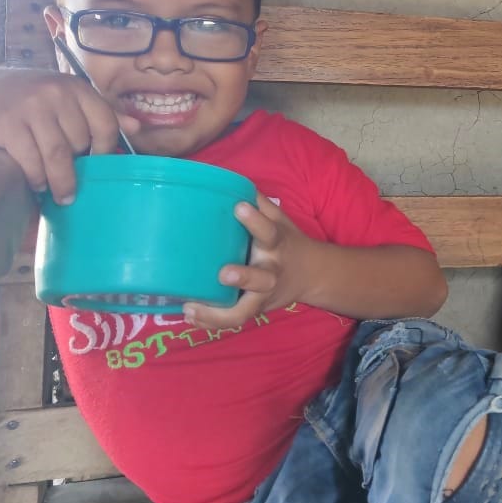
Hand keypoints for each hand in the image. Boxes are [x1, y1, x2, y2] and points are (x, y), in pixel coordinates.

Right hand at [0, 69, 137, 202]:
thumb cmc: (34, 99)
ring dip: (61, 182)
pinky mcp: (8, 123)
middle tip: (74, 182)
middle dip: (78, 165)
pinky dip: (37, 178)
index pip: (106, 123)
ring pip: (58, 155)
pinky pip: (31, 160)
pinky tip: (38, 185)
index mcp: (77, 88)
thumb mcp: (68, 98)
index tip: (98, 165)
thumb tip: (137, 127)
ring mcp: (31, 107)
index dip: (105, 149)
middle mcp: (57, 93)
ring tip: (62, 196)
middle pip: (80, 142)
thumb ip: (101, 113)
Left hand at [183, 195, 319, 329]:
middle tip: (222, 273)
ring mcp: (264, 295)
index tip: (239, 207)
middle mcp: (272, 271)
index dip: (255, 220)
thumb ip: (260, 205)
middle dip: (244, 277)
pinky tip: (190, 315)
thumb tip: (233, 181)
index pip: (268, 231)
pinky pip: (234, 319)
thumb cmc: (287, 242)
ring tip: (190, 308)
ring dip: (218, 312)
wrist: (312, 274)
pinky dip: (211, 321)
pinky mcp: (255, 308)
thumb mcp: (280, 220)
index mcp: (277, 244)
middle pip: (261, 280)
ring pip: (245, 310)